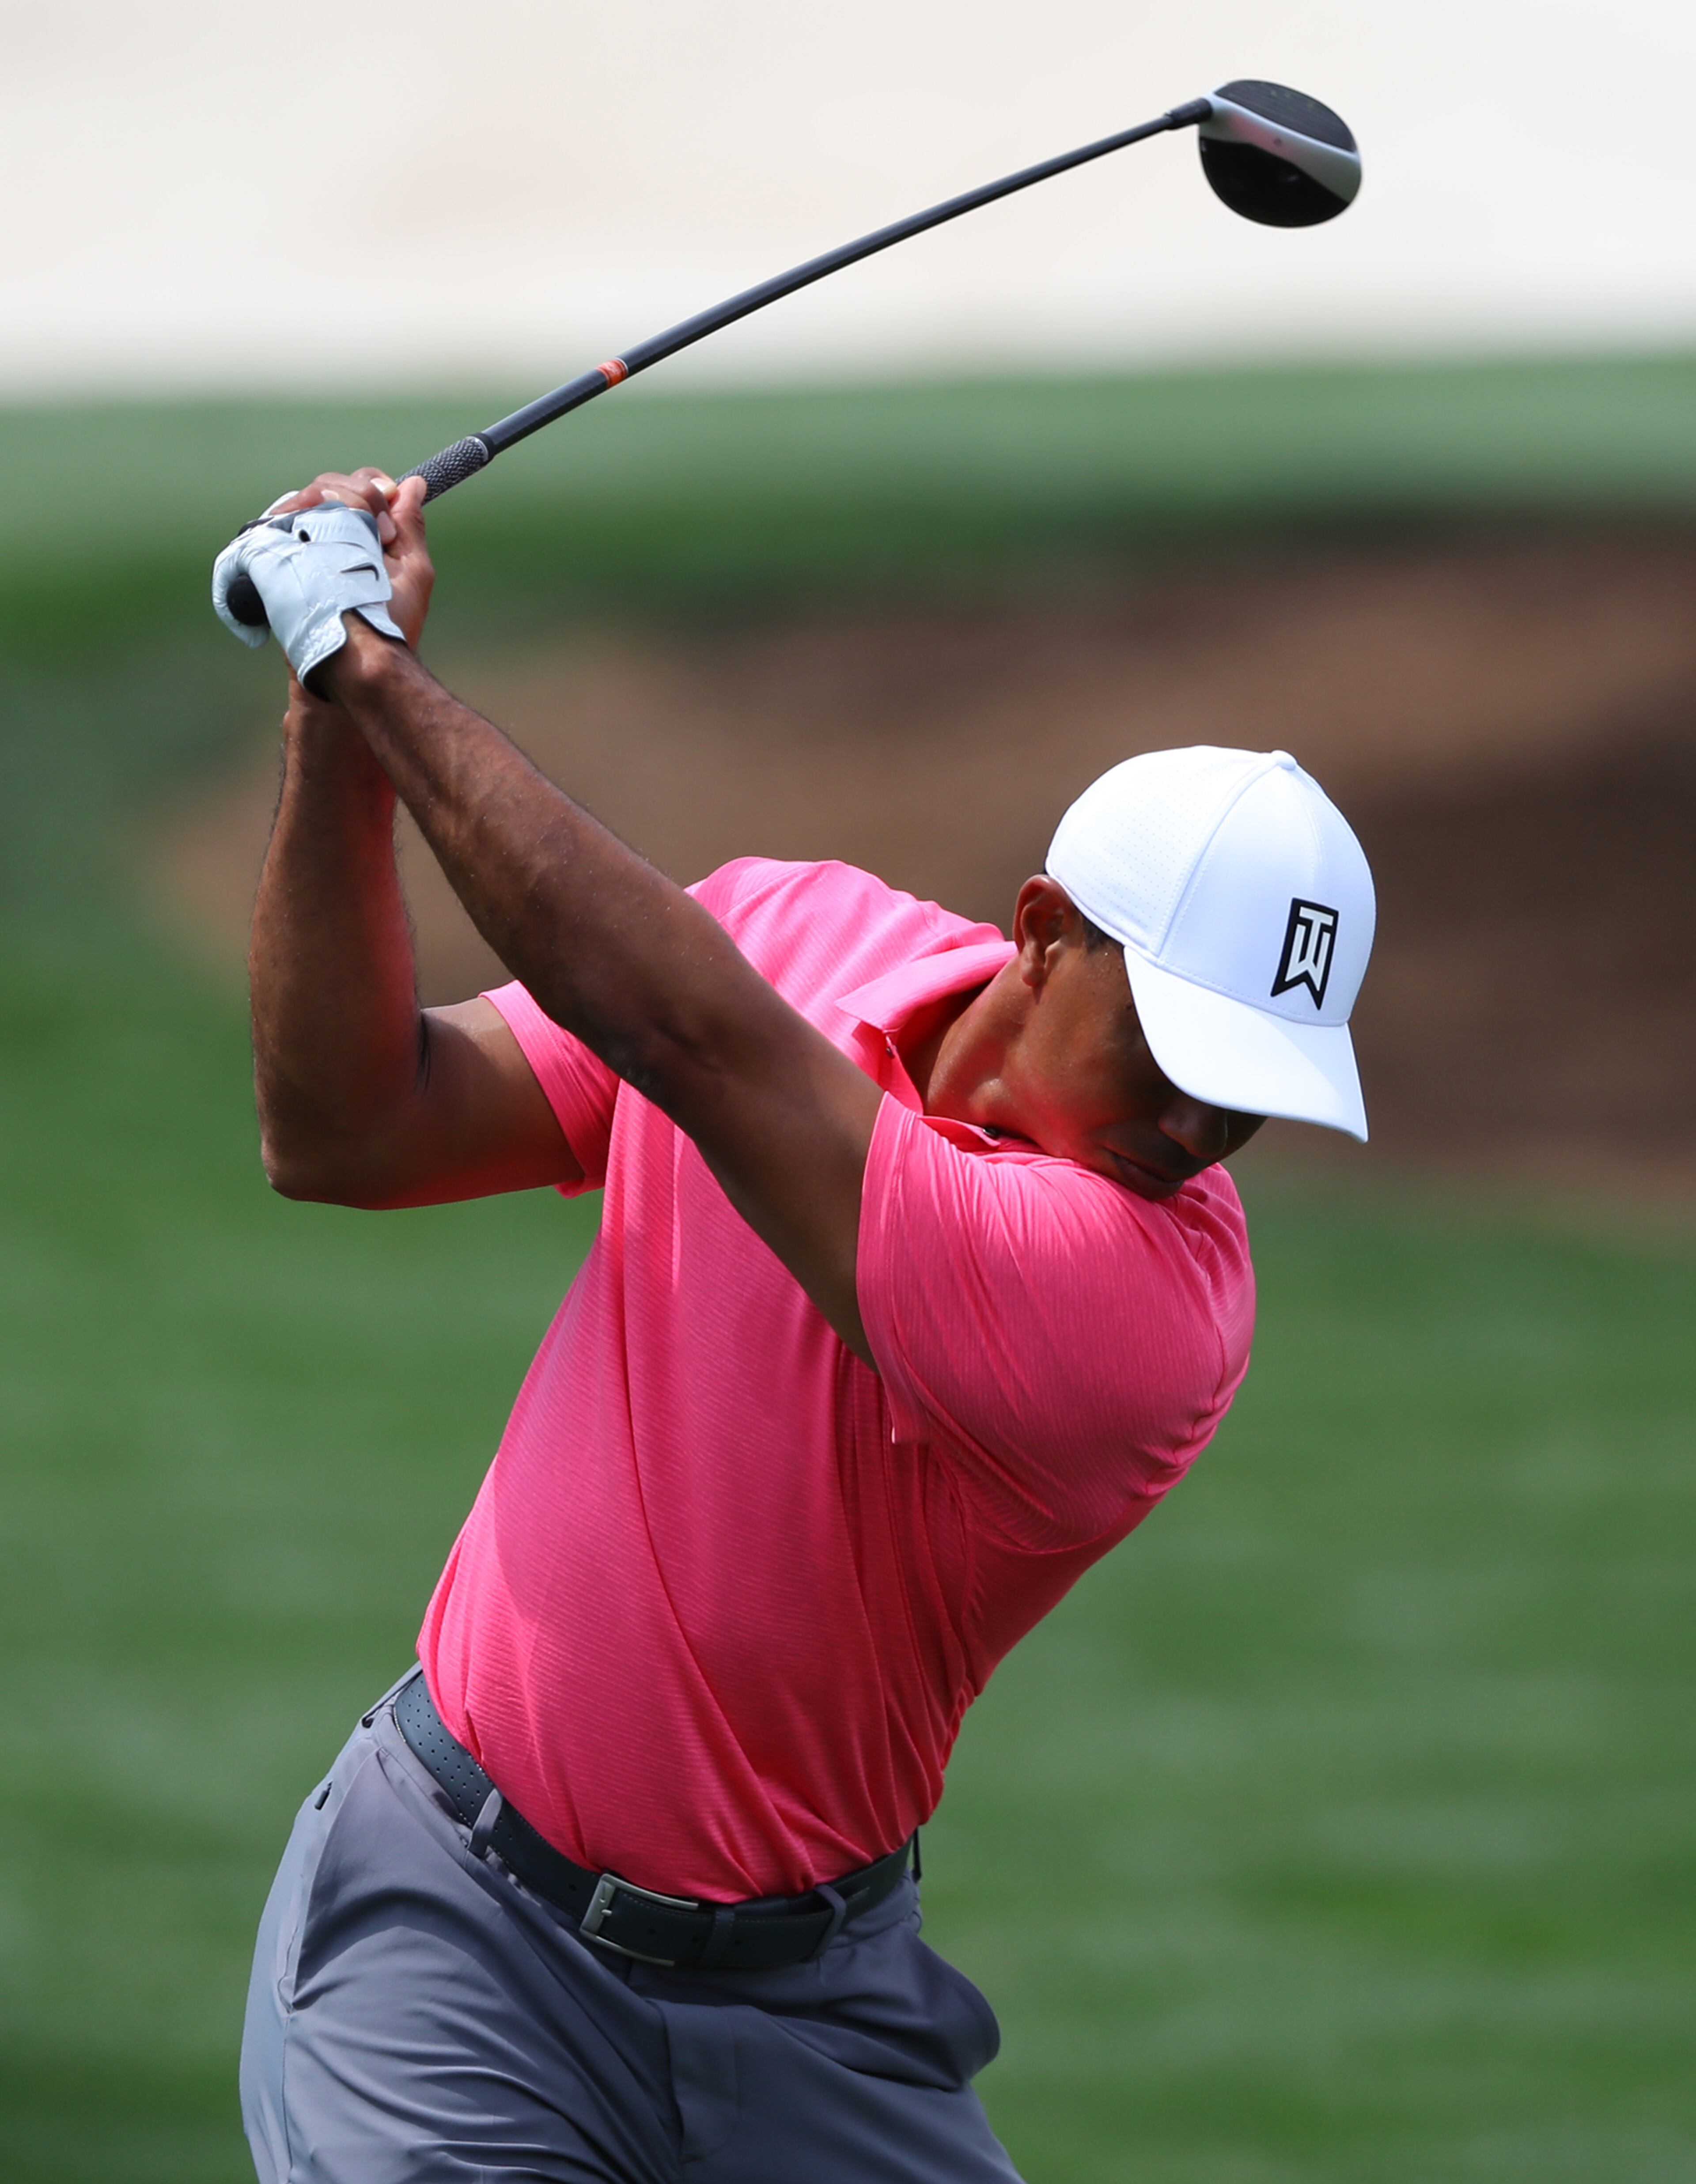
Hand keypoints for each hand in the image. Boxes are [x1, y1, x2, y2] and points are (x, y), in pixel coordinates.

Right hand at [271, 468, 434, 649]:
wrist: (354, 658)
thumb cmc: (389, 622)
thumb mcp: (411, 569)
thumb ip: (410, 525)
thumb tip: (413, 483)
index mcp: (364, 534)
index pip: (360, 486)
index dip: (372, 485)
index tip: (387, 507)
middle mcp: (332, 535)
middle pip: (331, 484)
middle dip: (355, 495)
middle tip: (376, 534)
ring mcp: (304, 544)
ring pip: (308, 495)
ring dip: (329, 502)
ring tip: (345, 538)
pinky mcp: (279, 556)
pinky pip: (280, 514)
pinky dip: (296, 509)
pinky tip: (308, 518)